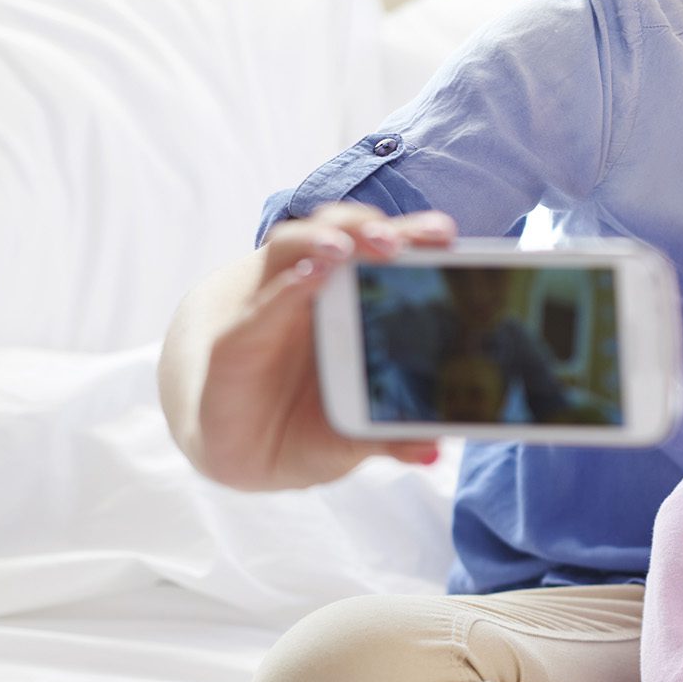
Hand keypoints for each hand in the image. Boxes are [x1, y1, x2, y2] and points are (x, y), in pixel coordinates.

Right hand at [160, 201, 456, 489]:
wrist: (245, 453)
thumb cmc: (310, 426)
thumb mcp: (355, 437)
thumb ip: (391, 435)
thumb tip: (434, 449)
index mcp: (356, 305)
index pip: (383, 253)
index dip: (412, 237)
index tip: (444, 235)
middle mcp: (316, 290)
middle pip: (342, 233)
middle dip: (371, 228)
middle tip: (400, 241)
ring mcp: (273, 305)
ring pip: (294, 246)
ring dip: (321, 240)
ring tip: (346, 249)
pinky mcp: (238, 337)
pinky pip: (263, 304)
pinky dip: (285, 289)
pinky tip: (309, 277)